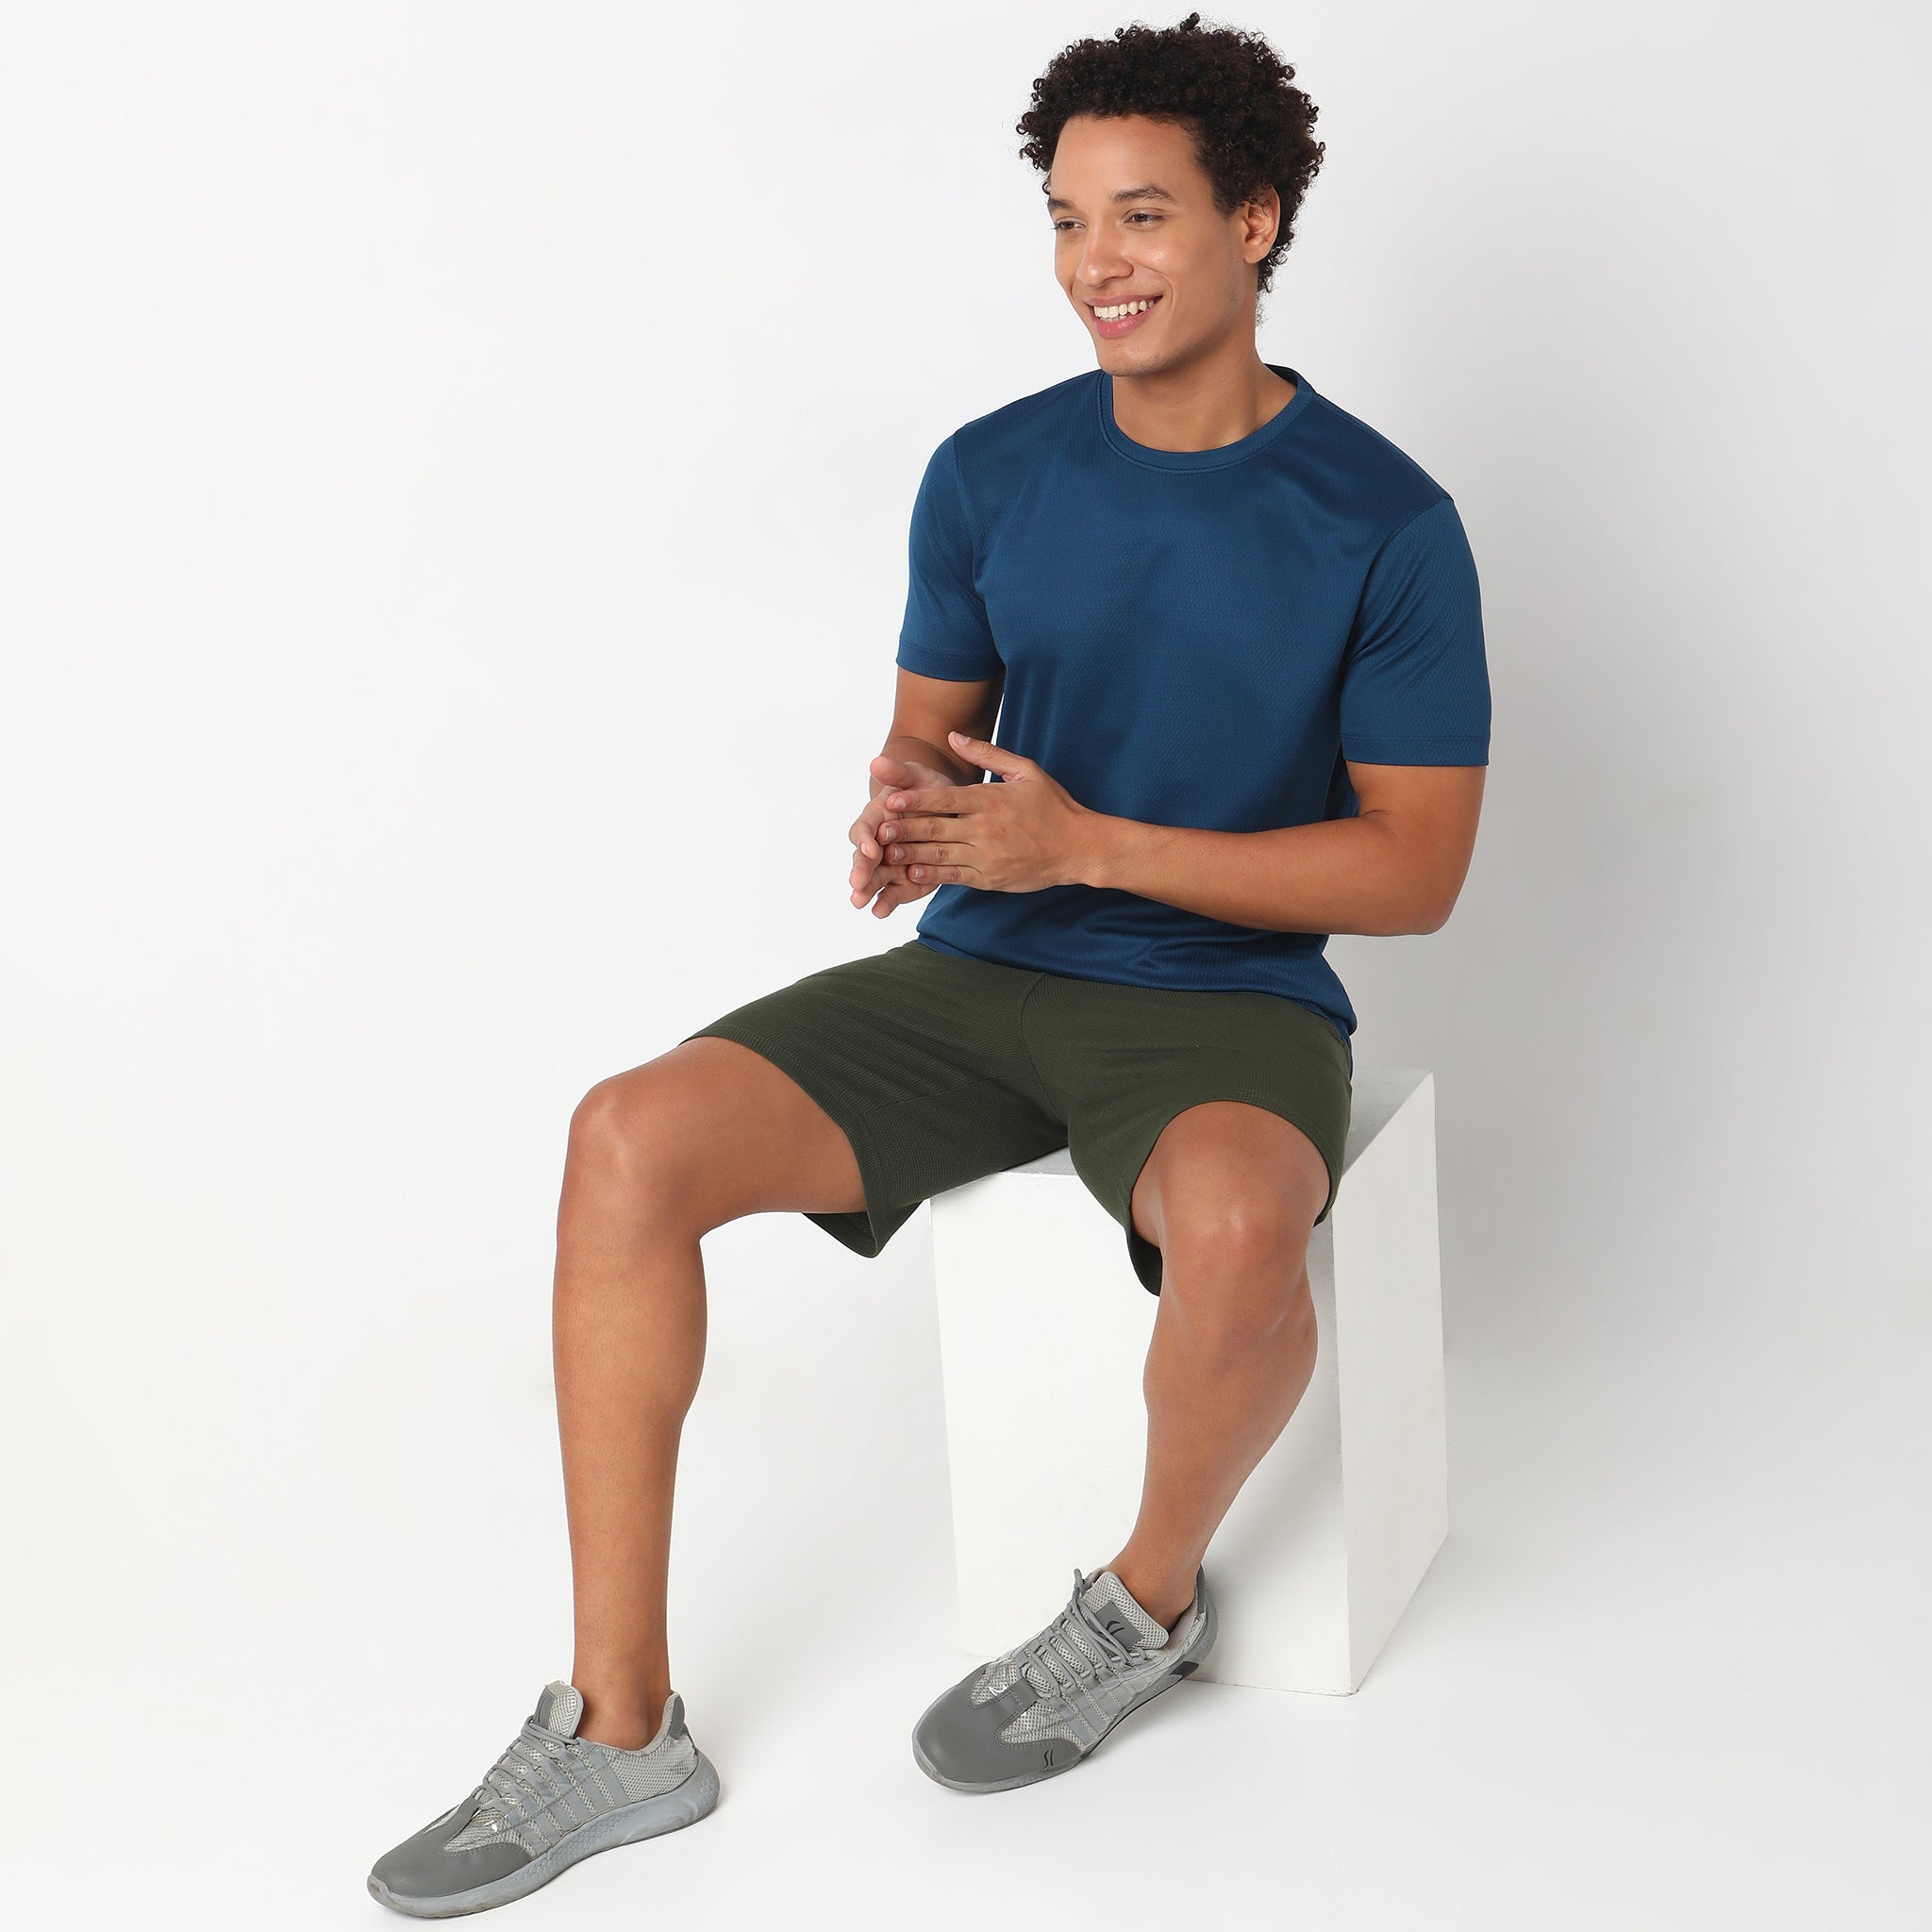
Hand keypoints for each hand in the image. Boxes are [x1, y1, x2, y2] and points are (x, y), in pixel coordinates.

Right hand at [849, 751, 958, 917]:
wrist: (946, 806)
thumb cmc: (926, 788)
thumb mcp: (915, 776)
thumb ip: (898, 774)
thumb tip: (877, 763)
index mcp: (877, 818)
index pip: (864, 829)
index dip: (865, 839)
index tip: (870, 848)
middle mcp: (879, 843)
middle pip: (865, 859)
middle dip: (862, 872)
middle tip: (857, 886)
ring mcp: (893, 863)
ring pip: (877, 878)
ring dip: (870, 891)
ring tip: (864, 904)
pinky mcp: (908, 878)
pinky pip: (897, 891)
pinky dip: (888, 901)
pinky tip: (880, 911)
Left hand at [875, 730, 1097, 893]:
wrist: (1078, 847)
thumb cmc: (1052, 806)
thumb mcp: (1026, 770)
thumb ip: (987, 752)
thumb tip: (953, 736)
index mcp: (990, 800)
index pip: (945, 798)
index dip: (915, 799)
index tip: (890, 798)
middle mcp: (985, 829)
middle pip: (936, 828)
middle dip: (904, 829)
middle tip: (876, 830)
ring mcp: (987, 856)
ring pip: (940, 855)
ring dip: (910, 854)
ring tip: (884, 853)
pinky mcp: (989, 878)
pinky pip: (954, 876)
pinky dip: (932, 875)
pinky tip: (911, 873)